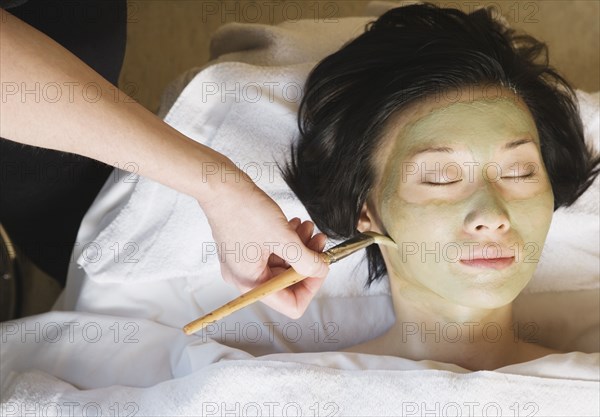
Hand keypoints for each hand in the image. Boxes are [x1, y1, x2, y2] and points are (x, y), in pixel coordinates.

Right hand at [200, 167, 329, 318]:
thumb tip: (321, 270)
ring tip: (309, 228)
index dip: (311, 287)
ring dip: (300, 248)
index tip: (321, 266)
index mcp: (250, 283)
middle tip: (320, 243)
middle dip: (308, 262)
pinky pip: (273, 251)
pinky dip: (288, 241)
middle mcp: (244, 277)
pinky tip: (296, 225)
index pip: (291, 305)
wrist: (220, 185)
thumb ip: (306, 260)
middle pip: (287, 283)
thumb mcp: (283, 238)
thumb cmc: (244, 210)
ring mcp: (244, 261)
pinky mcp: (245, 246)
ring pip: (282, 264)